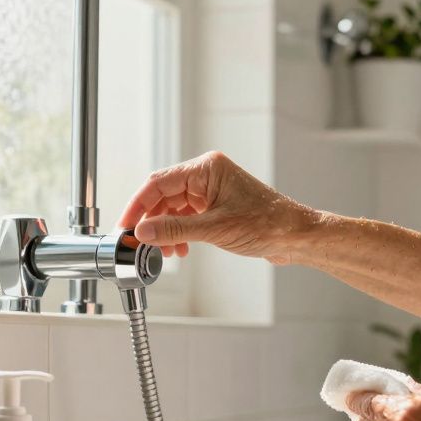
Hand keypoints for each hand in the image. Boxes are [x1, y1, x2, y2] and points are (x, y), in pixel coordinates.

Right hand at [118, 151, 316, 263]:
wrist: (296, 237)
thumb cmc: (267, 225)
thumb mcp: (215, 229)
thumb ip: (175, 230)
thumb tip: (142, 232)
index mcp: (207, 169)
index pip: (158, 183)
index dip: (137, 205)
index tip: (124, 226)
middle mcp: (208, 176)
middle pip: (163, 196)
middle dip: (152, 222)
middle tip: (140, 244)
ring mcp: (212, 191)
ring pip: (174, 209)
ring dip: (166, 231)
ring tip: (165, 252)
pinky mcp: (217, 207)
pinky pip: (188, 217)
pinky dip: (181, 233)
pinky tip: (181, 249)